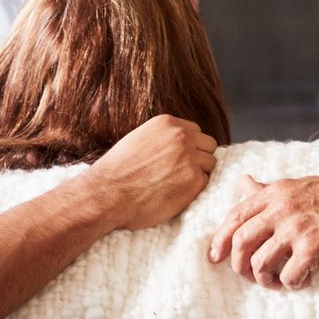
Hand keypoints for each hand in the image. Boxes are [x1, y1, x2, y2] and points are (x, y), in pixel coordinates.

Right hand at [84, 115, 218, 229]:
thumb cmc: (116, 172)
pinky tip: (175, 195)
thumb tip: (176, 145)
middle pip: (209, 145)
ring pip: (210, 164)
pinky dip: (194, 191)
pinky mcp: (194, 180)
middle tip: (184, 174)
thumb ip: (161, 138)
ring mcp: (190, 157)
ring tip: (177, 186)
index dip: (190, 147)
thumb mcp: (138, 140)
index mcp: (167, 123)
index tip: (181, 160)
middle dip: (200, 159)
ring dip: (198, 175)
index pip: (195, 131)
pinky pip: (205, 183)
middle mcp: (182, 136)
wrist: (108, 194)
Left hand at [207, 174, 318, 288]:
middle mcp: (282, 208)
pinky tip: (304, 281)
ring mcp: (297, 228)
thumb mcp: (300, 186)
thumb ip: (269, 190)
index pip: (235, 216)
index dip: (220, 239)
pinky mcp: (313, 248)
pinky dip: (292, 285)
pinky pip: (288, 277)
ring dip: (264, 280)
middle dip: (238, 265)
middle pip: (241, 242)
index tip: (216, 256)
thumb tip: (242, 182)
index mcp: (276, 192)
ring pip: (260, 264)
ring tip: (277, 282)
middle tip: (248, 276)